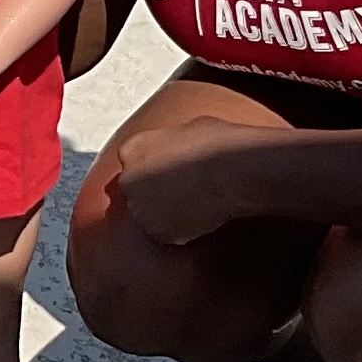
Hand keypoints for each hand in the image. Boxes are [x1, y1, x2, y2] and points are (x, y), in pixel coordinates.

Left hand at [115, 116, 267, 245]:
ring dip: (163, 210)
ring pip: (148, 213)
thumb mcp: (185, 128)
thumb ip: (167, 142)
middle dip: (152, 188)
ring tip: (191, 201)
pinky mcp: (160, 234)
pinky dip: (178, 227)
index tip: (167, 164)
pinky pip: (166, 231)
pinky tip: (197, 215)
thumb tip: (174, 147)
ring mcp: (142, 211)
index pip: (131, 159)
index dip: (151, 162)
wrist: (232, 174)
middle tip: (180, 185)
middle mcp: (129, 181)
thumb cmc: (217, 144)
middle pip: (135, 188)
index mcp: (132, 149)